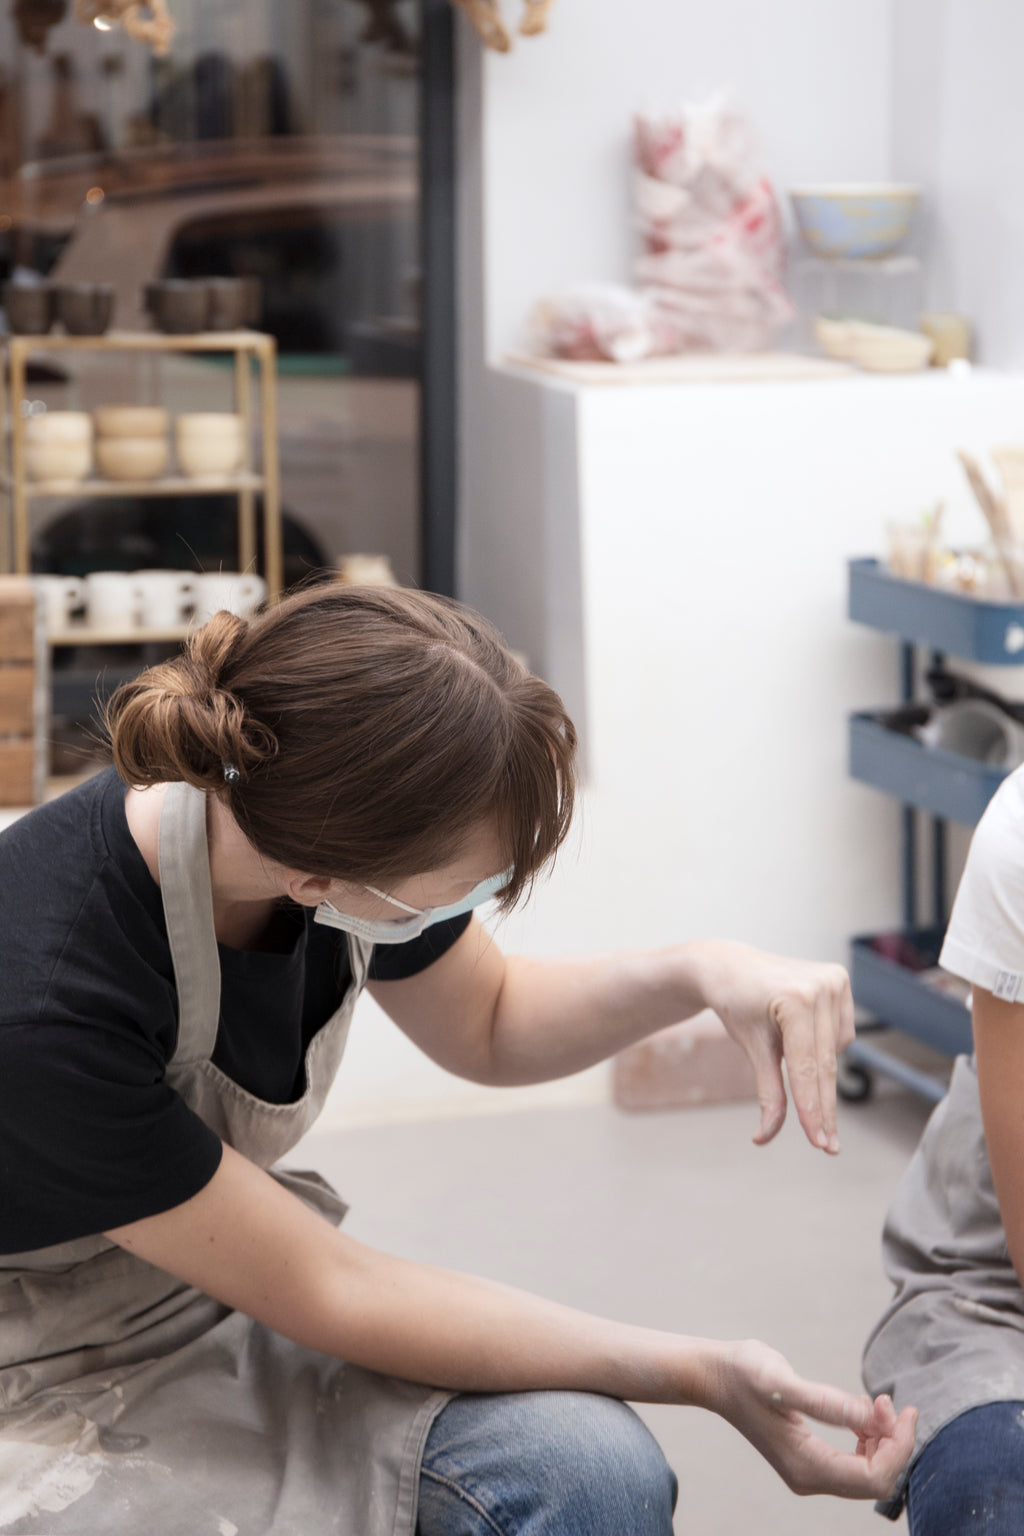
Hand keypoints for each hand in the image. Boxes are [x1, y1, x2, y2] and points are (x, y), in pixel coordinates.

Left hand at [695, 941, 854, 1152]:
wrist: (730, 966)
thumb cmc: (736, 1004)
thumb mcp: (751, 1047)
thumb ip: (768, 1092)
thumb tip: (766, 1135)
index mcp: (794, 999)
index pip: (807, 1067)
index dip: (813, 1108)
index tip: (819, 1142)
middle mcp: (820, 986)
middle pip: (825, 1063)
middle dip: (823, 1107)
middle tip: (827, 1146)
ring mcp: (833, 979)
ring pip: (836, 1051)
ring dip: (819, 1068)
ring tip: (785, 1050)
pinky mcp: (840, 979)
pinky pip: (841, 1031)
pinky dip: (824, 1043)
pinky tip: (802, 1032)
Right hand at [708, 1338, 916, 1498]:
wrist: (717, 1376)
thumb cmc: (744, 1374)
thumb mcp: (781, 1381)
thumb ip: (822, 1401)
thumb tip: (866, 1413)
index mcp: (806, 1468)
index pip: (873, 1477)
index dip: (897, 1447)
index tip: (900, 1408)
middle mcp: (810, 1479)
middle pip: (875, 1481)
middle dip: (895, 1444)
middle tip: (891, 1402)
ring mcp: (810, 1472)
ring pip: (869, 1474)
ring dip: (885, 1441)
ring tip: (879, 1403)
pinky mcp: (810, 1459)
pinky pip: (856, 1464)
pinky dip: (871, 1440)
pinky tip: (867, 1414)